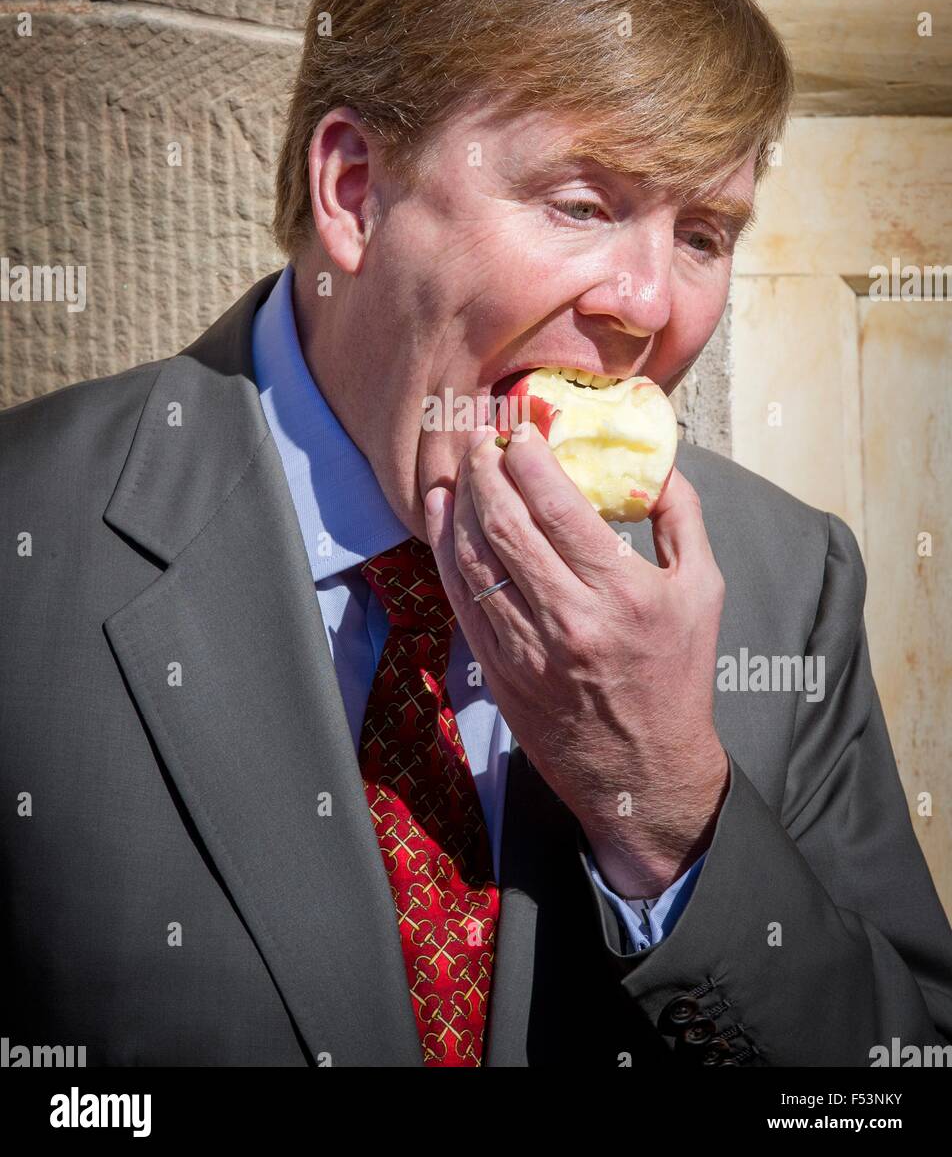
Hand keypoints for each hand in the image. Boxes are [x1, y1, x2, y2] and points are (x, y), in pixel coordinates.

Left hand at [424, 421, 728, 898]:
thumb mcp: (702, 591)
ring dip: (460, 502)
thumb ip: (682, 518)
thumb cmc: (676, 675)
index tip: (520, 428)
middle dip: (487, 469)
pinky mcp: (497, 669)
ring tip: (462, 465)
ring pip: (472, 558)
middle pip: (505, 525)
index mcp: (621, 594)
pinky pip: (459, 596)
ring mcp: (524, 648)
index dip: (528, 458)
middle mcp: (568, 619)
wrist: (643, 773)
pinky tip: (443, 514)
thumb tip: (653, 461)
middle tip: (483, 436)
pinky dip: (444, 548)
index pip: (557, 507)